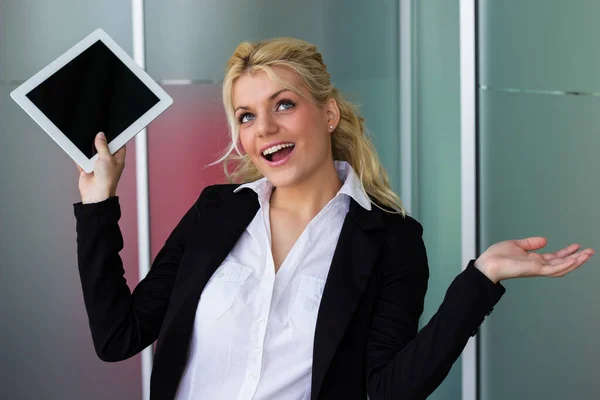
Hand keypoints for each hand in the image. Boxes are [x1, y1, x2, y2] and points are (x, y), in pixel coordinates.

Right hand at [76, 132, 125, 203]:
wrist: (95, 194)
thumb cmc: (107, 180)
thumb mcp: (107, 158)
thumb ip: (103, 146)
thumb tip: (100, 135)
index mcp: (118, 158)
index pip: (118, 144)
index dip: (114, 137)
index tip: (109, 129)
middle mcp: (108, 161)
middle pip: (103, 146)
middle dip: (98, 141)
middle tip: (94, 134)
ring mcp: (97, 165)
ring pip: (91, 152)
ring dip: (87, 149)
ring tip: (85, 141)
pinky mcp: (87, 168)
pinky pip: (81, 159)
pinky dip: (79, 156)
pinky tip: (77, 150)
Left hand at [474, 237, 594, 283]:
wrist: (487, 264)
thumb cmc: (497, 257)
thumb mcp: (516, 245)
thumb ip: (531, 243)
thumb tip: (544, 240)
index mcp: (534, 261)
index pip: (555, 258)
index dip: (567, 252)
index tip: (577, 246)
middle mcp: (538, 266)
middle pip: (562, 263)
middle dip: (577, 258)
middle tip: (590, 252)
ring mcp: (538, 269)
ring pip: (562, 267)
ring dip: (576, 261)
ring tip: (588, 254)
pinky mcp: (536, 270)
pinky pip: (555, 269)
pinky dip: (566, 264)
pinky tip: (576, 259)